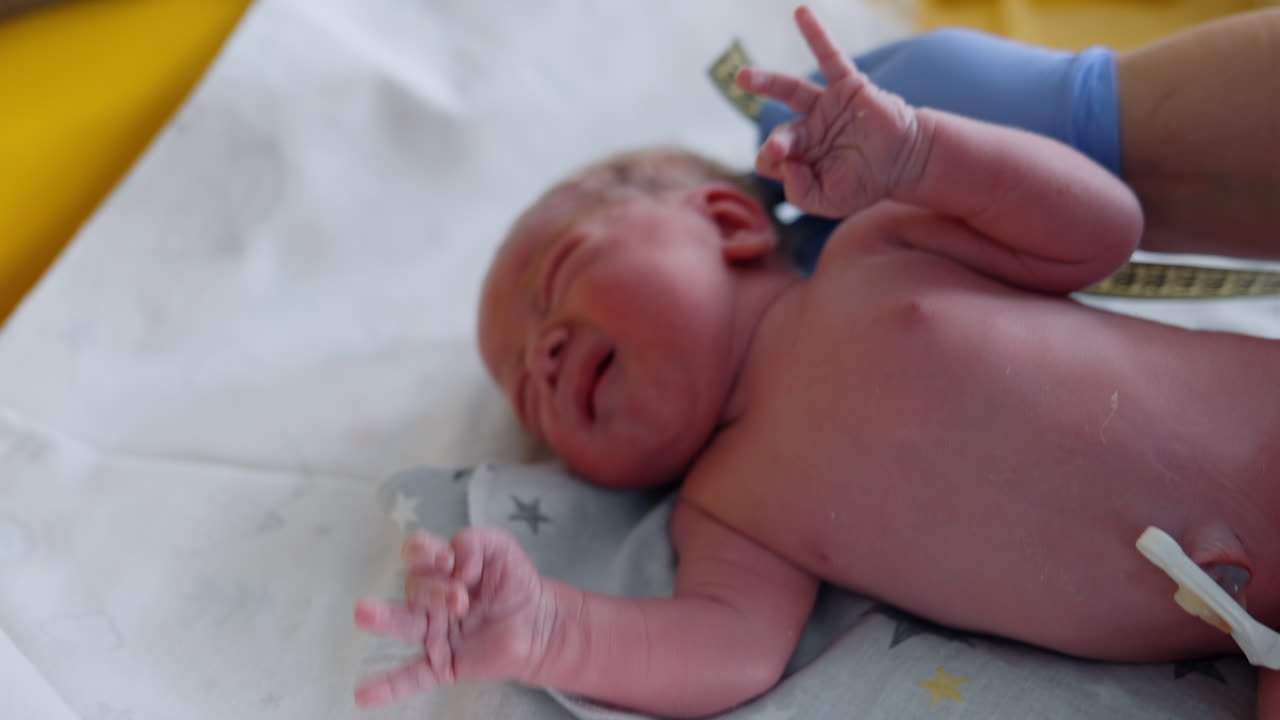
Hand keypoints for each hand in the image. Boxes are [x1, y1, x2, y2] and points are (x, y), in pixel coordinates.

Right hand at [353, 528, 548, 706]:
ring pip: (404, 625)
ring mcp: (434, 632)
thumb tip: (455, 562)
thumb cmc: (514, 584)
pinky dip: (387, 685)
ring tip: (363, 613)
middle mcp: (431, 600)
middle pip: (415, 587)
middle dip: (436, 590)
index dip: (425, 551)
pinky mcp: (442, 663)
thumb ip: (475, 541)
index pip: (417, 554)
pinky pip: (411, 676)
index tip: (447, 559)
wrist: (538, 624)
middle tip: (460, 599)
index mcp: (442, 570)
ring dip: (384, 618)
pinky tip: (364, 693)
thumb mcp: (500, 547)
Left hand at [737, 6, 922, 217]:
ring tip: (743, 78)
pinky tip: (801, 13)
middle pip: (779, 130)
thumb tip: (783, 167)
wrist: (907, 161)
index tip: (798, 174)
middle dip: (777, 144)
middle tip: (780, 149)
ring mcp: (825, 106)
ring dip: (766, 82)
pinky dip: (816, 35)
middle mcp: (808, 128)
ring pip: (789, 90)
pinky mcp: (848, 87)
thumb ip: (801, 193)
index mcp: (800, 156)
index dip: (778, 167)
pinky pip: (830, 57)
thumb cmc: (866, 183)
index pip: (771, 160)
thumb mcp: (828, 201)